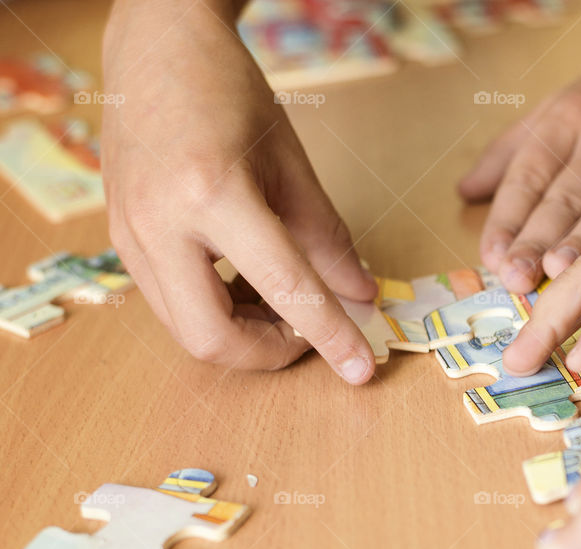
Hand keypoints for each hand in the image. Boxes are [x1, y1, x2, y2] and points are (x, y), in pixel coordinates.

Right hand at [102, 0, 377, 378]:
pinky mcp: (122, 241)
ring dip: (242, 334)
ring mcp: (130, 236)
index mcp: (212, 194)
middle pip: (212, 339)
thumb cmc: (228, 93)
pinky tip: (245, 285)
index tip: (361, 369)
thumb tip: (362, 296)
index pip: (285, 288)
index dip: (330, 336)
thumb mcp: (291, 163)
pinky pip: (170, 303)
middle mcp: (159, 225)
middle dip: (269, 354)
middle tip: (309, 334)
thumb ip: (328, 238)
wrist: (156, 51)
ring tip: (281, 304)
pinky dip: (215, 311)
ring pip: (186, 329)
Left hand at [459, 41, 580, 293]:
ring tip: (560, 272)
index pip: (527, 174)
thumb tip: (467, 191)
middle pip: (562, 194)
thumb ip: (512, 150)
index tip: (492, 256)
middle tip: (516, 276)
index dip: (506, 218)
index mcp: (564, 118)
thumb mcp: (562, 104)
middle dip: (536, 238)